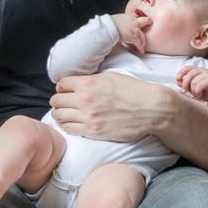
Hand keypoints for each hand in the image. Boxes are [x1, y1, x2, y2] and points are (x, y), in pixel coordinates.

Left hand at [50, 73, 172, 141]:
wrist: (150, 109)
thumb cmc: (133, 91)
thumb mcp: (110, 76)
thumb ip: (91, 80)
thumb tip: (79, 83)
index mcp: (88, 83)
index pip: (61, 84)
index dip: (62, 87)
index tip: (65, 90)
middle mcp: (84, 99)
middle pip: (56, 100)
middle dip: (58, 101)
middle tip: (63, 103)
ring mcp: (87, 117)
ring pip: (58, 116)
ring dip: (59, 114)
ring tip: (65, 113)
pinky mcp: (92, 131)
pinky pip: (68, 129)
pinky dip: (67, 126)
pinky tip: (72, 123)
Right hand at [110, 13, 151, 54]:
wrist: (109, 27)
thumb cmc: (109, 24)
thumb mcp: (116, 19)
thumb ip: (121, 21)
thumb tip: (119, 24)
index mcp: (129, 16)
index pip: (137, 17)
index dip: (139, 21)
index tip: (140, 24)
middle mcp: (134, 21)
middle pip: (146, 21)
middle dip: (148, 23)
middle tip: (149, 28)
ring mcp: (135, 29)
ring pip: (143, 36)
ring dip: (143, 42)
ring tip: (142, 46)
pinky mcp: (134, 37)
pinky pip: (139, 44)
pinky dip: (140, 48)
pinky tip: (140, 51)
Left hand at [176, 66, 207, 109]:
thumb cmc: (203, 90)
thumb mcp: (191, 87)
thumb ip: (184, 83)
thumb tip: (177, 81)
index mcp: (197, 70)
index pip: (187, 68)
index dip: (181, 73)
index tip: (177, 79)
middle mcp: (202, 70)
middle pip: (189, 75)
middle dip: (185, 84)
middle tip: (184, 91)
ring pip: (194, 82)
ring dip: (193, 90)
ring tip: (196, 94)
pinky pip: (200, 86)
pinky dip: (197, 92)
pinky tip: (199, 95)